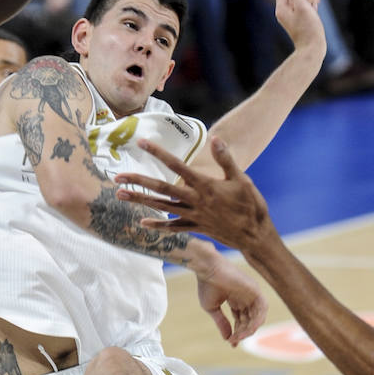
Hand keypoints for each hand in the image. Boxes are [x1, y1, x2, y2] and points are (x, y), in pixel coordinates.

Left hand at [115, 136, 276, 257]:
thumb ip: (226, 159)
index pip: (177, 165)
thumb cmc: (251, 205)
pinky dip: (157, 225)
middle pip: (161, 188)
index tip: (141, 143)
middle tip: (117, 176)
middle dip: (138, 182)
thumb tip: (215, 138)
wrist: (255, 236)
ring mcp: (193, 216)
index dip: (159, 153)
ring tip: (120, 194)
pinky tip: (142, 222)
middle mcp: (195, 201)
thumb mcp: (241, 178)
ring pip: (161, 207)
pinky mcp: (195, 227)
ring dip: (140, 201)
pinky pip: (172, 227)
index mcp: (205, 185)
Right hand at [195, 255, 266, 345]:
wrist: (207, 269)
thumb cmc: (207, 285)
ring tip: (240, 336)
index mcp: (236, 300)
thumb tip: (227, 338)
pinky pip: (262, 308)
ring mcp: (252, 294)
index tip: (231, 342)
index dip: (238, 332)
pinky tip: (249, 329)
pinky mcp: (255, 290)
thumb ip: (222, 322)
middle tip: (234, 340)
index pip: (241, 319)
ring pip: (257, 316)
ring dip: (250, 328)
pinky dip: (257, 320)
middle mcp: (246, 297)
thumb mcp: (213, 309)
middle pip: (250, 320)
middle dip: (242, 332)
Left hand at [272, 0, 325, 54]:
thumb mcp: (302, 6)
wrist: (312, 48)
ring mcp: (292, 14)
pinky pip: (305, 5)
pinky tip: (315, 12)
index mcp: (281, 7)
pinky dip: (311, 6)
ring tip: (314, 9)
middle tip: (309, 3)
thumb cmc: (308, 28)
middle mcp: (284, 10)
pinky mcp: (300, 18)